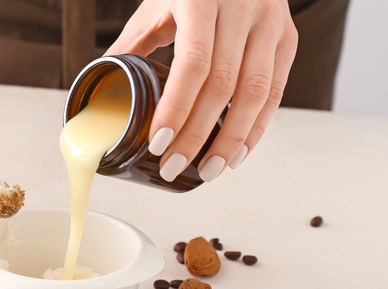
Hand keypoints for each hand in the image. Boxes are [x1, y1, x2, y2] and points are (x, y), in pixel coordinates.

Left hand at [106, 0, 297, 181]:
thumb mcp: (154, 6)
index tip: (157, 144)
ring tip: (208, 172)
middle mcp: (242, 6)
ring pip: (256, 93)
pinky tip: (236, 152)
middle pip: (223, 84)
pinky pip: (276, 91)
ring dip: (231, 140)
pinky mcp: (288, 36)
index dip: (176, 109)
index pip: (192, 64)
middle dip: (197, 135)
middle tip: (172, 167)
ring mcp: (271, 21)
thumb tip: (100, 90)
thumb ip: (129, 46)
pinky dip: (257, 127)